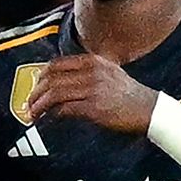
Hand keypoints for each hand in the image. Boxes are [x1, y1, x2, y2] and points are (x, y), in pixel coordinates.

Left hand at [27, 54, 157, 134]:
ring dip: (40, 105)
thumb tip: (63, 78)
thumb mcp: (110, 71)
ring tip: (34, 113)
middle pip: (52, 79)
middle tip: (30, 103)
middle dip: (36, 92)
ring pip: (55, 94)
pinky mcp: (94, 108)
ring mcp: (93, 90)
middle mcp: (92, 72)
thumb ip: (89, 70)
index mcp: (94, 61)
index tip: (36, 86)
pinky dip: (53, 114)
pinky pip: (65, 109)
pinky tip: (49, 119)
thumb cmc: (130, 94)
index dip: (42, 76)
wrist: (150, 110)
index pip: (57, 64)